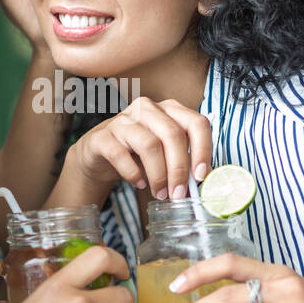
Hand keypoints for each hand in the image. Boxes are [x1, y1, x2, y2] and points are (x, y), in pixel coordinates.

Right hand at [65, 96, 212, 201]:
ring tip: (160, 193)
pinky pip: (120, 154)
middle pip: (172, 134)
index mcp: (170, 110)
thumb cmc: (139, 154)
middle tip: (179, 194)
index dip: (203, 149)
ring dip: (158, 175)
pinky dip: (132, 173)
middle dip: (179, 169)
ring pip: (149, 145)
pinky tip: (138, 183)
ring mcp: (123, 120)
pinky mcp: (102, 136)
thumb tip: (203, 181)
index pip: (196, 123)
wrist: (100, 154)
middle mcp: (147, 109)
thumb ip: (185, 161)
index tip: (200, 176)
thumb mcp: (166, 153)